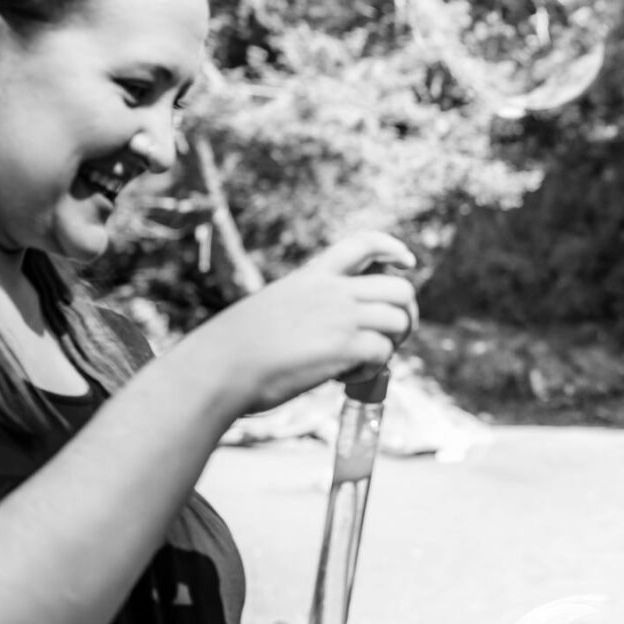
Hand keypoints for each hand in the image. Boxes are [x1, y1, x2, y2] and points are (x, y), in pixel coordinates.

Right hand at [169, 232, 418, 415]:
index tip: (408, 262)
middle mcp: (331, 291)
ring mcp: (340, 316)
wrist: (216, 369)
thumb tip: (333, 334)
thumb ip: (306, 310)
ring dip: (391, 345)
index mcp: (311, 277)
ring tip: (362, 363)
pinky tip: (346, 379)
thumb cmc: (233, 350)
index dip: (392, 248)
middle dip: (406, 314)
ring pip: (399, 320)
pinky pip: (384, 353)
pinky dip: (373, 371)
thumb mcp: (271, 309)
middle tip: (390, 339)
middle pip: (400, 288)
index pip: (362, 244)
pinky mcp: (344, 346)